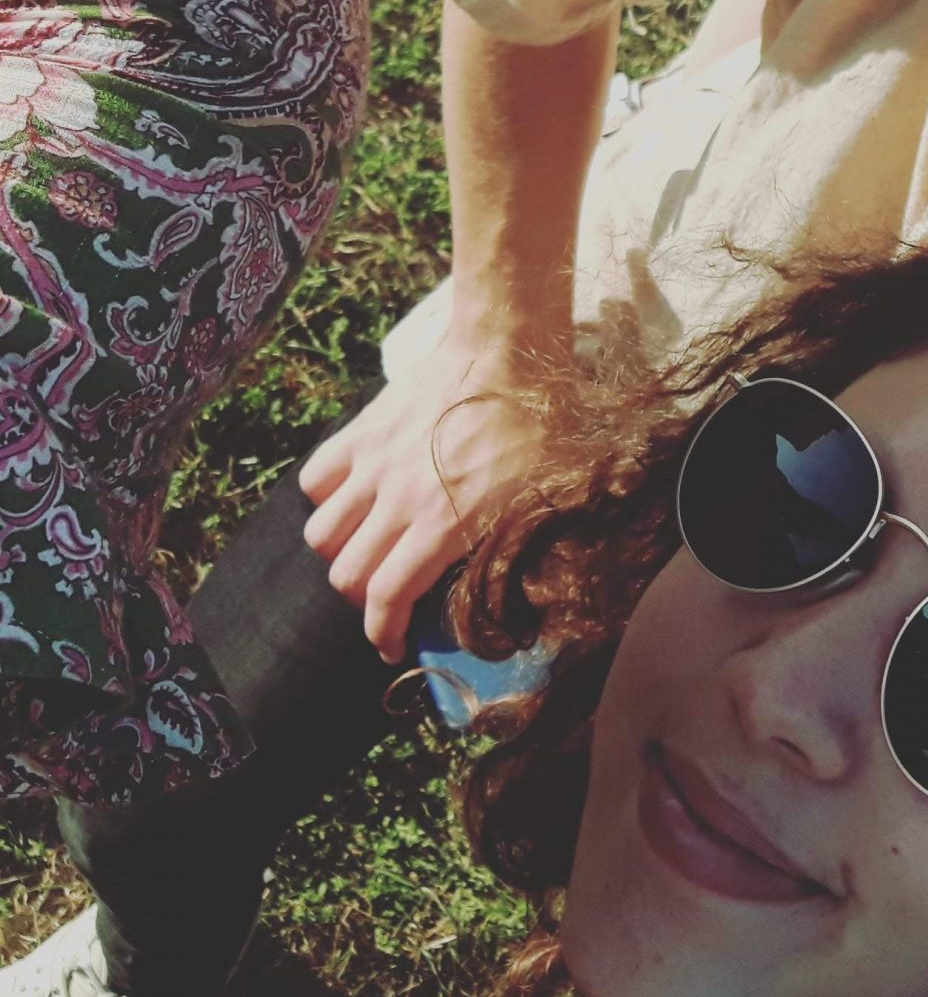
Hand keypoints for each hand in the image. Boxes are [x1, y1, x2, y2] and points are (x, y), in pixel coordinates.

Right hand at [300, 349, 553, 660]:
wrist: (507, 349)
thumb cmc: (538, 422)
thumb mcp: (541, 495)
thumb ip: (509, 543)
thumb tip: (499, 584)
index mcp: (441, 524)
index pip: (386, 598)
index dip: (382, 633)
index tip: (390, 646)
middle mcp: (395, 501)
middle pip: (347, 574)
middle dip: (362, 600)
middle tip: (385, 599)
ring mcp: (371, 466)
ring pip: (322, 533)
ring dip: (339, 553)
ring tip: (366, 550)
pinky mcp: (360, 433)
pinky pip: (316, 480)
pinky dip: (325, 498)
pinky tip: (351, 497)